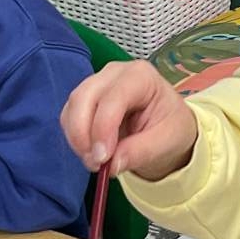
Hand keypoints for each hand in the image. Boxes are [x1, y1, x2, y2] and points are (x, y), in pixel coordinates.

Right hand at [60, 62, 198, 182]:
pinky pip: (69, 116)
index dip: (103, 128)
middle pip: (84, 97)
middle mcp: (114, 73)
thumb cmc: (170, 126)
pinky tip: (90, 152)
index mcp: (140, 76)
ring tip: (95, 162)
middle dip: (83, 133)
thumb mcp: (166, 141)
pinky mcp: (85, 98)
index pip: (113, 98)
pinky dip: (74, 137)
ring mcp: (96, 83)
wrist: (166, 126)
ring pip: (73, 106)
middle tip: (95, 164)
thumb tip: (111, 165)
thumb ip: (140, 151)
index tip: (103, 158)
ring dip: (77, 138)